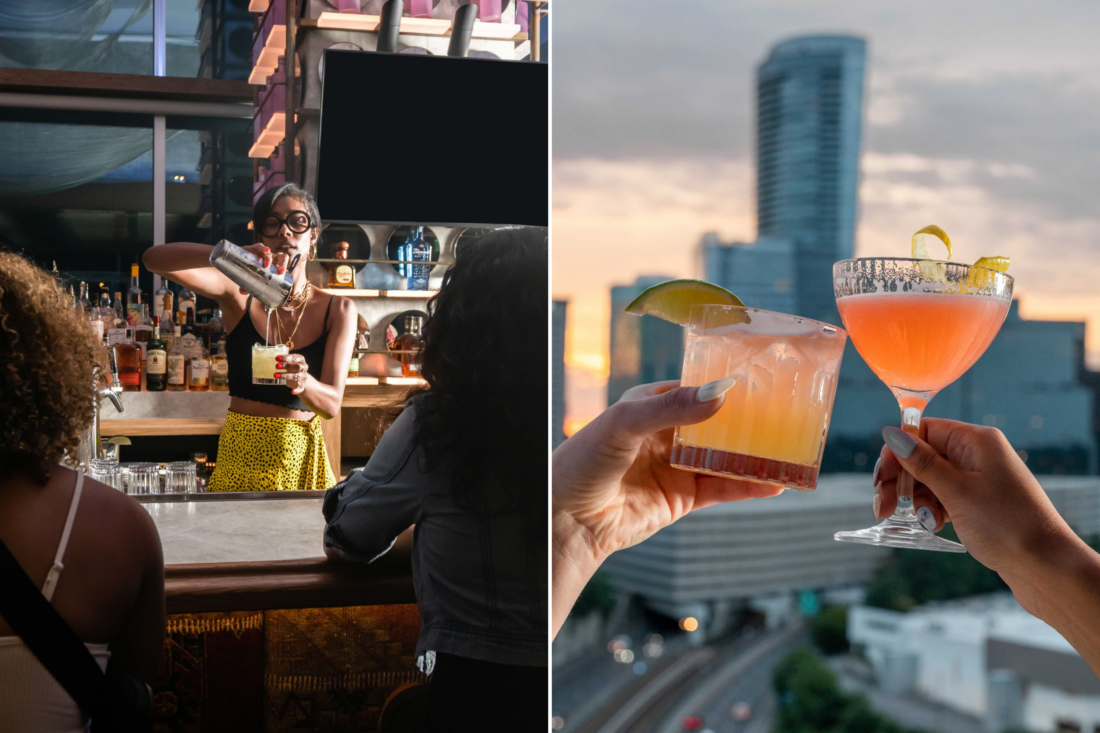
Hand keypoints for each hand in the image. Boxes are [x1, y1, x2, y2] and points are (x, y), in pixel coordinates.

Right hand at [240, 245, 288, 294]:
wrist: (238, 259)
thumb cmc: (249, 271)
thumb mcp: (249, 278)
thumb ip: (247, 286)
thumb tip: (243, 292)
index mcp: (273, 266)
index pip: (282, 265)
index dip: (284, 268)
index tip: (282, 273)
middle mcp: (270, 259)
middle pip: (281, 258)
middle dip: (282, 264)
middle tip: (280, 272)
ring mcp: (263, 253)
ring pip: (270, 254)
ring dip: (269, 259)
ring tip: (266, 265)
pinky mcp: (255, 247)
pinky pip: (261, 246)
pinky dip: (264, 248)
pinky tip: (266, 250)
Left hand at [277, 353, 309, 394]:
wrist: (300, 378)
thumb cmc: (292, 368)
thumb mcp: (290, 362)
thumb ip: (284, 360)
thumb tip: (271, 358)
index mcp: (301, 360)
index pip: (295, 357)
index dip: (286, 357)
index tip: (277, 358)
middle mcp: (304, 367)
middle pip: (297, 366)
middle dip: (286, 365)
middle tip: (276, 366)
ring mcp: (303, 376)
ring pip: (296, 376)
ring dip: (286, 376)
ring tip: (275, 375)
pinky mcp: (302, 385)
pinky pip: (300, 388)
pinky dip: (297, 390)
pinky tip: (292, 392)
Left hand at [553, 380, 783, 561]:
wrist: (568, 519)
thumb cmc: (584, 460)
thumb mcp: (625, 423)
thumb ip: (672, 407)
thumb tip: (720, 393)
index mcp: (652, 404)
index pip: (698, 388)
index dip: (729, 386)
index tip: (766, 380)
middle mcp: (668, 433)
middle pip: (719, 424)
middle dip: (752, 421)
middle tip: (792, 414)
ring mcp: (678, 466)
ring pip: (727, 458)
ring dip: (757, 456)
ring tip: (794, 451)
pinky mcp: (683, 498)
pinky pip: (723, 489)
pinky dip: (749, 486)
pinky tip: (775, 482)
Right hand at [874, 418, 1077, 581]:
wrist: (1045, 566)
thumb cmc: (1006, 524)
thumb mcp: (956, 491)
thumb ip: (921, 462)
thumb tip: (892, 434)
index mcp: (976, 441)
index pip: (924, 431)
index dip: (898, 452)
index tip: (881, 478)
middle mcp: (977, 454)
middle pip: (923, 456)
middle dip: (901, 481)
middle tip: (883, 507)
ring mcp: (979, 478)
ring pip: (930, 479)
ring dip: (918, 499)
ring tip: (921, 521)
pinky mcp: (979, 500)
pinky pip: (944, 496)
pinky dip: (934, 510)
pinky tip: (936, 525)